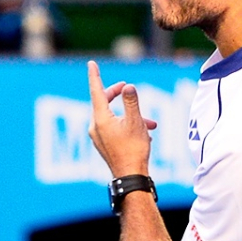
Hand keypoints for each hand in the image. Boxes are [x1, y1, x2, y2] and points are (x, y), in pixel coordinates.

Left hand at [87, 60, 155, 178]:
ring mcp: (99, 137)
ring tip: (150, 123)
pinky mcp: (105, 145)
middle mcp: (96, 127)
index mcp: (101, 118)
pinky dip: (128, 125)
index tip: (91, 64)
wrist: (130, 177)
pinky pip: (115, 128)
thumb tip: (128, 87)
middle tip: (128, 88)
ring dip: (131, 115)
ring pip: (114, 117)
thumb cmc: (133, 149)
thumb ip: (131, 101)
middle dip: (118, 95)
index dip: (94, 76)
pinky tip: (145, 133)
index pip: (96, 91)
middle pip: (104, 103)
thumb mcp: (136, 121)